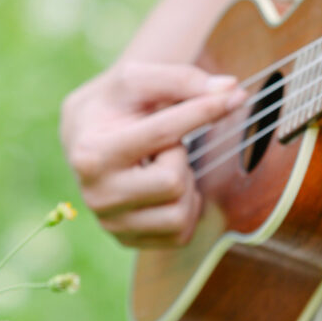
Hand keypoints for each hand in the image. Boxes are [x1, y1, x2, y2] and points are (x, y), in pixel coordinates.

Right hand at [59, 62, 245, 247]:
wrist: (86, 135)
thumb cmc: (115, 104)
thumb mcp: (139, 79)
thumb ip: (182, 80)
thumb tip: (231, 89)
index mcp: (91, 154)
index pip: (163, 137)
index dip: (204, 112)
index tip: (234, 97)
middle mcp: (96, 196)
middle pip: (173, 182)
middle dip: (180, 157)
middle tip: (164, 145)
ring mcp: (110, 223)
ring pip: (180, 214)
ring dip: (185, 185)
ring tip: (163, 165)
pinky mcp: (127, 241)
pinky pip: (180, 234)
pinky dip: (184, 208)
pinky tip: (165, 188)